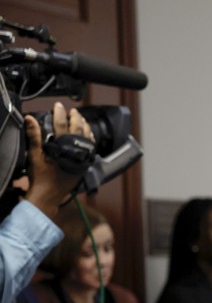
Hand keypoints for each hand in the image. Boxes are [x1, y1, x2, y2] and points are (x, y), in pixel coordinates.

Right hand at [23, 102, 91, 216]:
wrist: (49, 196)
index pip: (62, 124)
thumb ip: (34, 136)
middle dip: (76, 117)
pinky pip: (91, 148)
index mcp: (61, 146)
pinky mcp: (85, 164)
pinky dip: (90, 139)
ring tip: (82, 119)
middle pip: (78, 128)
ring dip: (85, 126)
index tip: (59, 106)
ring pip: (87, 137)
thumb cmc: (40, 177)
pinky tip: (88, 135)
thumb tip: (30, 119)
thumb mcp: (34, 155)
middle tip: (73, 111)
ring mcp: (82, 158)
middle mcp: (74, 151)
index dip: (60, 113)